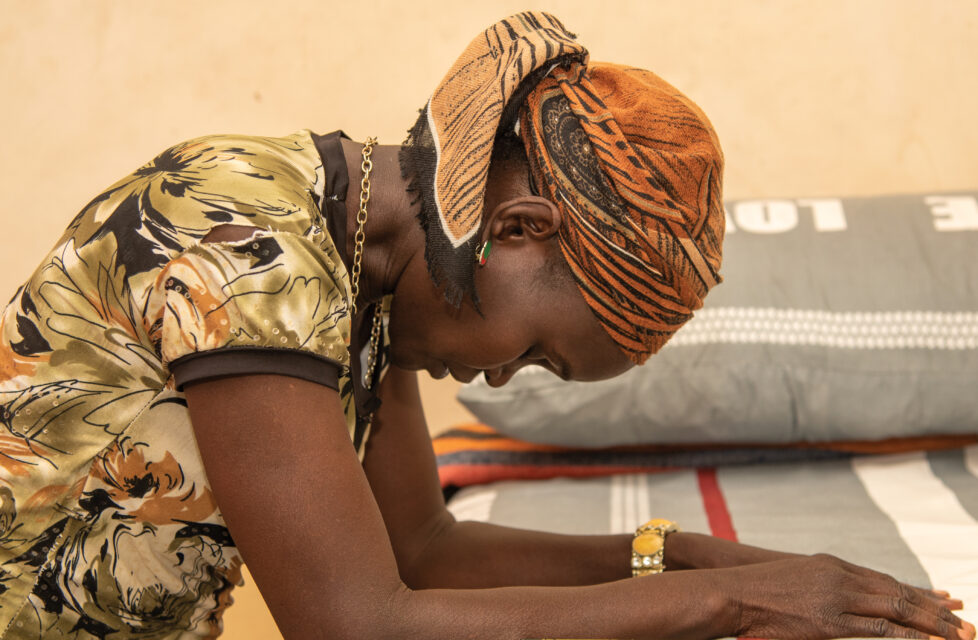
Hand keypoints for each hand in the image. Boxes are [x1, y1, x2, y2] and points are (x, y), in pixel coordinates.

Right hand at [720, 553, 974, 639]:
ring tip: (960, 636)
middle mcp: (841, 577)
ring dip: (933, 624)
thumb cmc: (757, 591)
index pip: (887, 579)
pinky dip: (910, 636)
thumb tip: (839, 605)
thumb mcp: (795, 579)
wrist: (733, 592)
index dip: (919, 591)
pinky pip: (881, 629)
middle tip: (966, 622)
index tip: (946, 601)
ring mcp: (838, 598)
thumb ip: (822, 588)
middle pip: (899, 591)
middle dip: (936, 609)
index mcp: (833, 566)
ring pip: (898, 608)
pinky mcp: (832, 623)